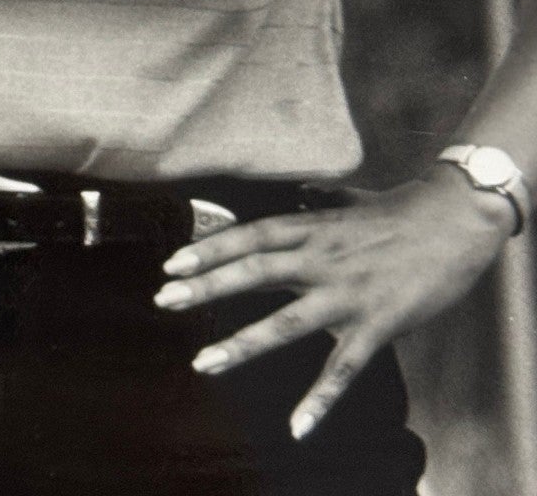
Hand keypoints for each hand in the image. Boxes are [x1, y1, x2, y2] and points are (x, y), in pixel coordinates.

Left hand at [153, 169, 512, 438]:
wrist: (455, 221)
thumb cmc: (401, 212)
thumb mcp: (349, 201)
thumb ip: (318, 201)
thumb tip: (299, 192)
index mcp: (311, 228)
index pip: (249, 237)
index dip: (209, 249)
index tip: (171, 264)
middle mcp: (321, 259)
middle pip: (253, 272)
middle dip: (206, 286)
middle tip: (163, 299)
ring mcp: (347, 293)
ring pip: (286, 323)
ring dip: (241, 344)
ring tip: (203, 362)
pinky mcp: (378, 325)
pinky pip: (343, 368)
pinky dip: (320, 398)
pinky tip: (298, 426)